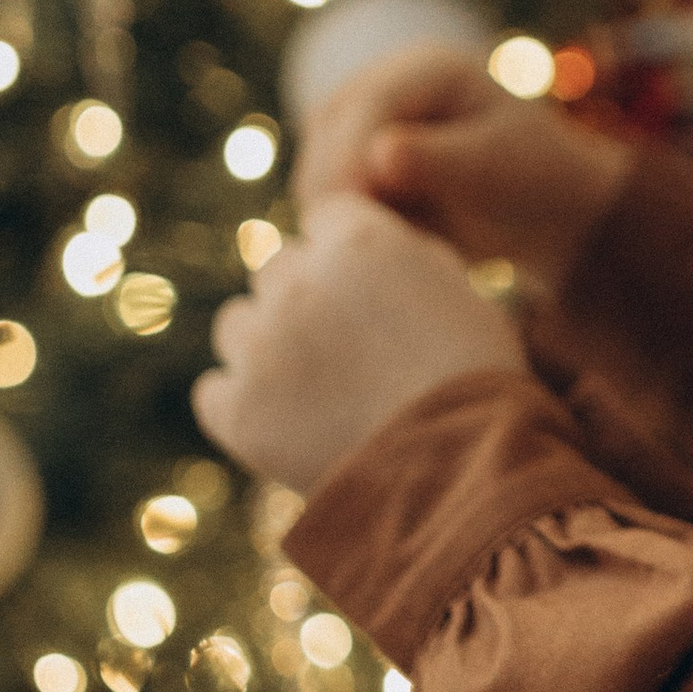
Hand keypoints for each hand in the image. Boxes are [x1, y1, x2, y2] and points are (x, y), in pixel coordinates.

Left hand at [192, 194, 528, 495]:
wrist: (460, 472)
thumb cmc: (477, 382)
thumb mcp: (463, 294)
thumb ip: (410, 257)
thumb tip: (376, 248)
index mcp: (357, 240)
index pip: (327, 219)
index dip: (349, 256)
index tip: (368, 293)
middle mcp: (297, 280)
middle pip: (278, 268)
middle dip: (306, 298)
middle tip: (347, 349)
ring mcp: (259, 345)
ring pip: (238, 325)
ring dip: (267, 346)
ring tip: (317, 392)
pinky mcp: (236, 408)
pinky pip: (215, 393)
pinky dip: (243, 406)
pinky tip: (286, 427)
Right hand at [295, 42, 631, 295]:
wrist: (536, 212)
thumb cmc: (532, 181)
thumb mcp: (497, 169)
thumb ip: (439, 161)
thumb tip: (380, 154)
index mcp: (429, 68)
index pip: (369, 102)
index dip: (352, 153)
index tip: (353, 207)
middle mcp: (385, 84)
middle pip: (329, 130)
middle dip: (339, 187)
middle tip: (364, 245)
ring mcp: (361, 123)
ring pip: (315, 166)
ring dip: (342, 210)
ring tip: (397, 243)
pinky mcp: (348, 162)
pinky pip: (324, 197)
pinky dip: (347, 224)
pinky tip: (391, 242)